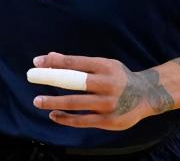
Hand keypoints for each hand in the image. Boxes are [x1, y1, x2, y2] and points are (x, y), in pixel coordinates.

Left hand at [30, 52, 173, 130]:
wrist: (147, 95)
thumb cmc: (119, 77)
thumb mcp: (104, 65)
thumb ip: (80, 63)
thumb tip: (51, 58)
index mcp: (105, 66)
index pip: (75, 62)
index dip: (55, 62)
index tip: (37, 62)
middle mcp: (107, 84)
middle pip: (74, 81)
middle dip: (51, 79)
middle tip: (32, 77)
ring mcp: (108, 104)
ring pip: (76, 103)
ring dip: (54, 102)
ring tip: (37, 101)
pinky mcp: (108, 121)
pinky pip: (82, 121)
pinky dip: (66, 118)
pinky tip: (53, 115)